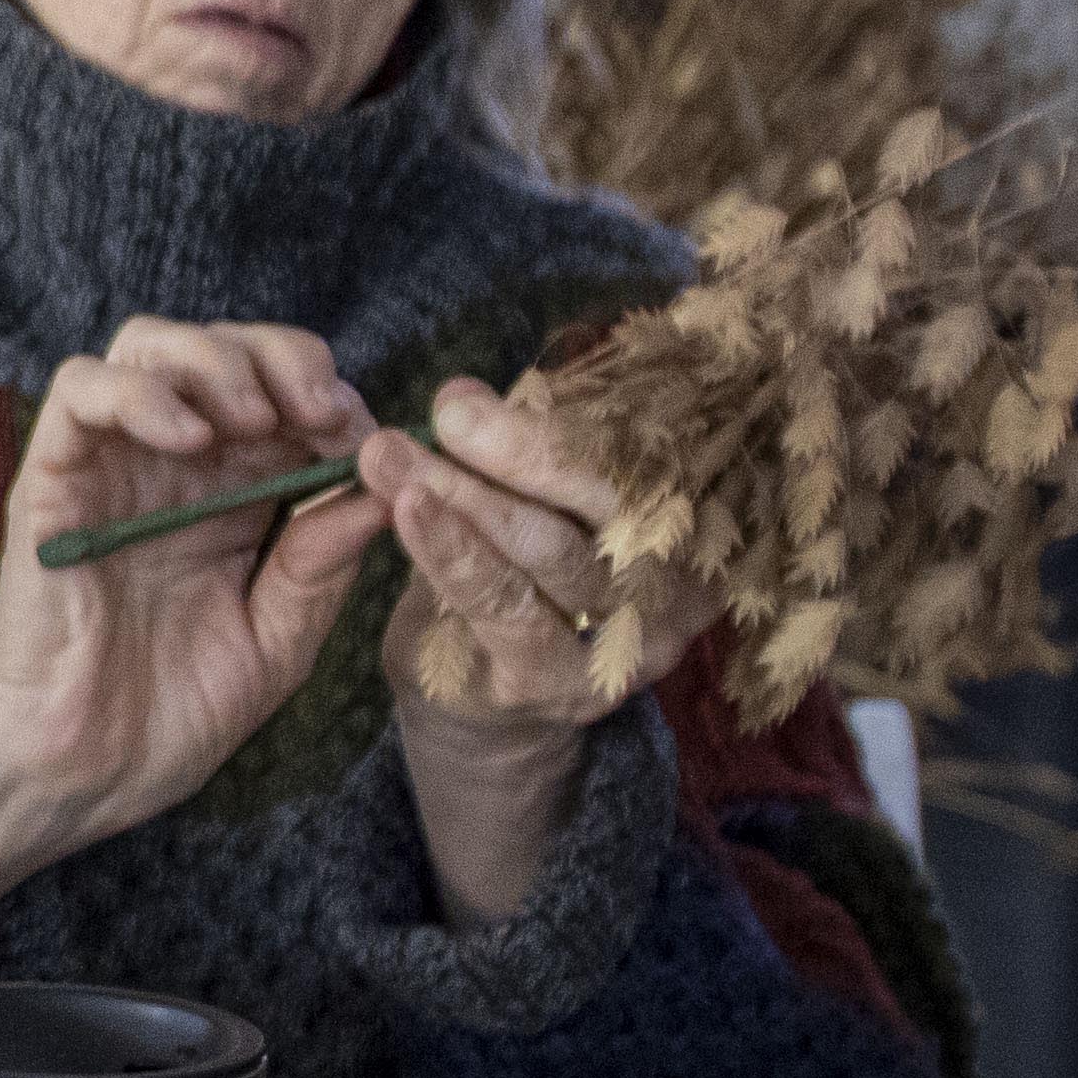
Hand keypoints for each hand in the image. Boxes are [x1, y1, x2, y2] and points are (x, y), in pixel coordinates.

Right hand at [0, 319, 387, 941]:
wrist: (83, 776)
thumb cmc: (171, 717)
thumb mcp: (278, 640)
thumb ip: (322, 563)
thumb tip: (386, 485)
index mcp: (229, 497)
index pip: (282, 396)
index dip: (333, 398)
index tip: (370, 442)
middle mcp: (168, 467)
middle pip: (220, 347)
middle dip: (285, 358)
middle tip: (322, 411)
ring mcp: (108, 467)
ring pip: (148, 345)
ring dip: (215, 360)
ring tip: (257, 420)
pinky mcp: (51, 479)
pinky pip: (79, 392)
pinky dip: (139, 392)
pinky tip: (191, 438)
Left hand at [360, 375, 676, 925]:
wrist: (478, 695)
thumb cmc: (508, 571)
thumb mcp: (526, 500)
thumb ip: (514, 452)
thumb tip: (462, 393)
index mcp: (686, 519)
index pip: (649, 453)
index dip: (575, 413)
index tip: (497, 383)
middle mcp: (677, 584)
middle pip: (612, 502)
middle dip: (525, 450)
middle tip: (448, 410)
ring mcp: (628, 641)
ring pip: (552, 551)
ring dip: (468, 495)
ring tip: (391, 454)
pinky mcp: (564, 682)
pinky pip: (508, 608)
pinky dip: (453, 555)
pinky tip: (408, 512)